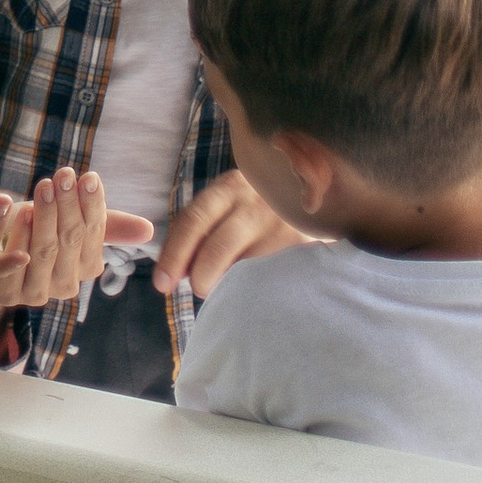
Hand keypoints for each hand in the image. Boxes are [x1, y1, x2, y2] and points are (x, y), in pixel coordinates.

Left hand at [0, 171, 155, 347]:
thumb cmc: (36, 228)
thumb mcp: (69, 220)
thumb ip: (105, 223)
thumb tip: (149, 230)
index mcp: (86, 267)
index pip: (95, 234)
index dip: (93, 205)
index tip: (88, 176)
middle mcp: (65, 285)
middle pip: (70, 240)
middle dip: (68, 205)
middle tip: (63, 175)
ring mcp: (35, 291)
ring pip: (45, 250)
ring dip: (45, 216)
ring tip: (43, 186)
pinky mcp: (4, 291)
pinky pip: (14, 263)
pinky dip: (18, 235)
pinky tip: (17, 210)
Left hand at [151, 165, 310, 298]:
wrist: (319, 191)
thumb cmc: (261, 205)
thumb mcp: (231, 203)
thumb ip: (202, 229)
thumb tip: (177, 272)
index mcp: (229, 188)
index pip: (193, 220)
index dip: (174, 255)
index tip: (162, 284)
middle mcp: (256, 202)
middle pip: (217, 246)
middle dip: (200, 276)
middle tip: (199, 290)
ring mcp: (283, 223)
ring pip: (247, 266)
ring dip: (231, 286)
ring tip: (229, 292)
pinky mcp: (307, 245)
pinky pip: (274, 276)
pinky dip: (258, 289)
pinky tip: (255, 294)